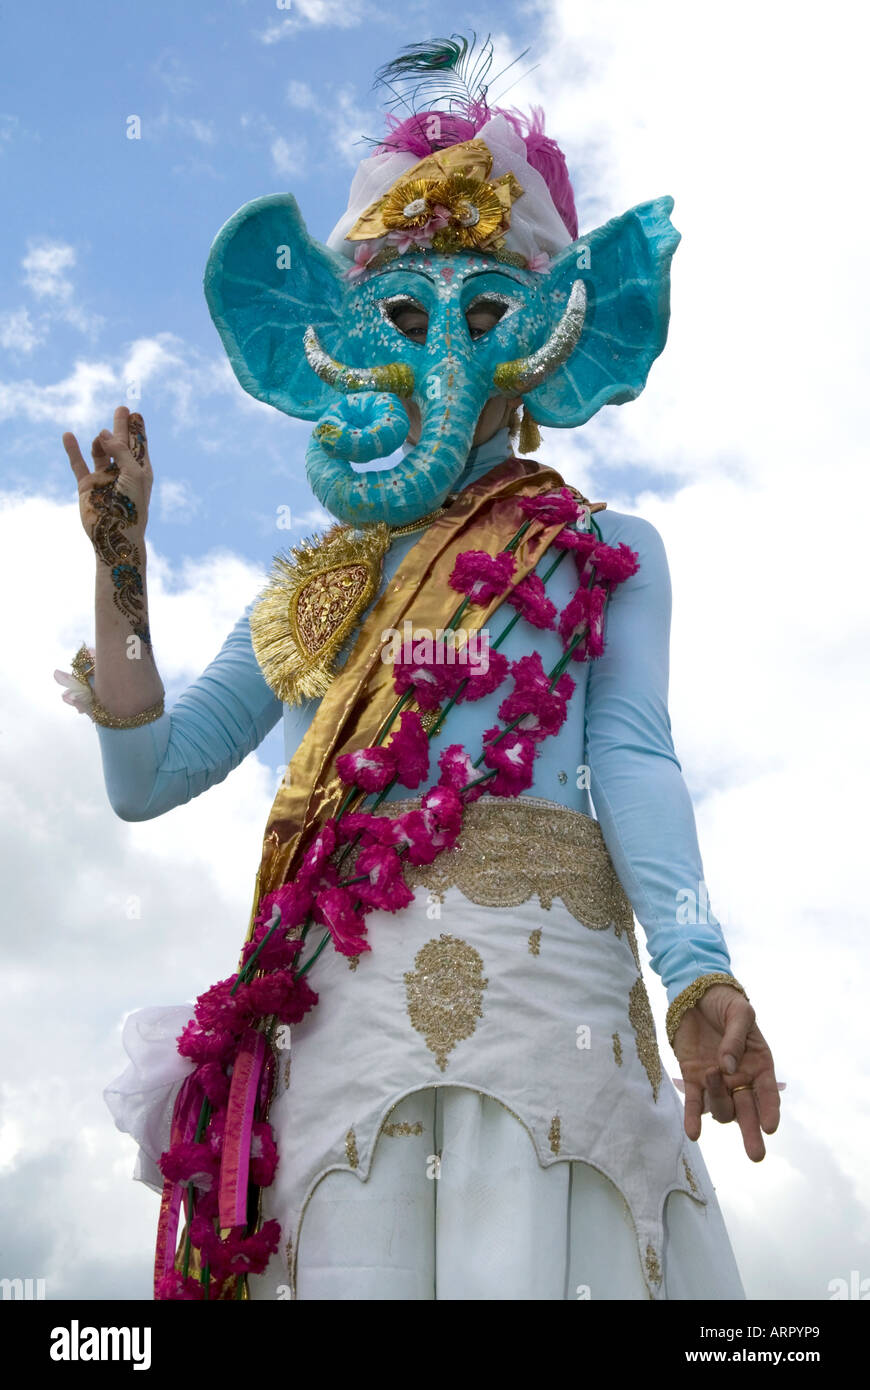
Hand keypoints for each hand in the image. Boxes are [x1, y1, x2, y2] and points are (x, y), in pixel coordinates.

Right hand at [62, 405, 152, 546]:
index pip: (139, 445)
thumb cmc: (131, 507)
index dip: (137, 428)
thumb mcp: (133, 474)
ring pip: (101, 451)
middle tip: (123, 408)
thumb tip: (105, 433)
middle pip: (121, 443)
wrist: (115, 535)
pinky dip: (73, 450)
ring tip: (101, 438)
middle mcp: (122, 472)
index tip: (136, 413)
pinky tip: (68, 435)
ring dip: (101, 441)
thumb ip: (121, 451)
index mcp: (140, 470)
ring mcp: (104, 478)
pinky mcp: (87, 485)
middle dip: (121, 426)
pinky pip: (78, 463)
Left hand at [671, 984, 779, 1160]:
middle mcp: (741, 1079)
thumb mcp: (739, 1013)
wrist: (698, 995)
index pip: (768, 1093)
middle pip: (748, 1112)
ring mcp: (718, 1082)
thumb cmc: (727, 1004)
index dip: (769, 1110)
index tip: (770, 1127)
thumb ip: (735, 1039)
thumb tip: (728, 1067)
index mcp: (760, 1065)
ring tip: (711, 1074)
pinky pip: (695, 1103)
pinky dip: (693, 1118)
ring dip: (718, 1098)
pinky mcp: (694, 1078)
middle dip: (752, 1134)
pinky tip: (692, 1133)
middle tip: (756, 1155)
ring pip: (722, 1107)